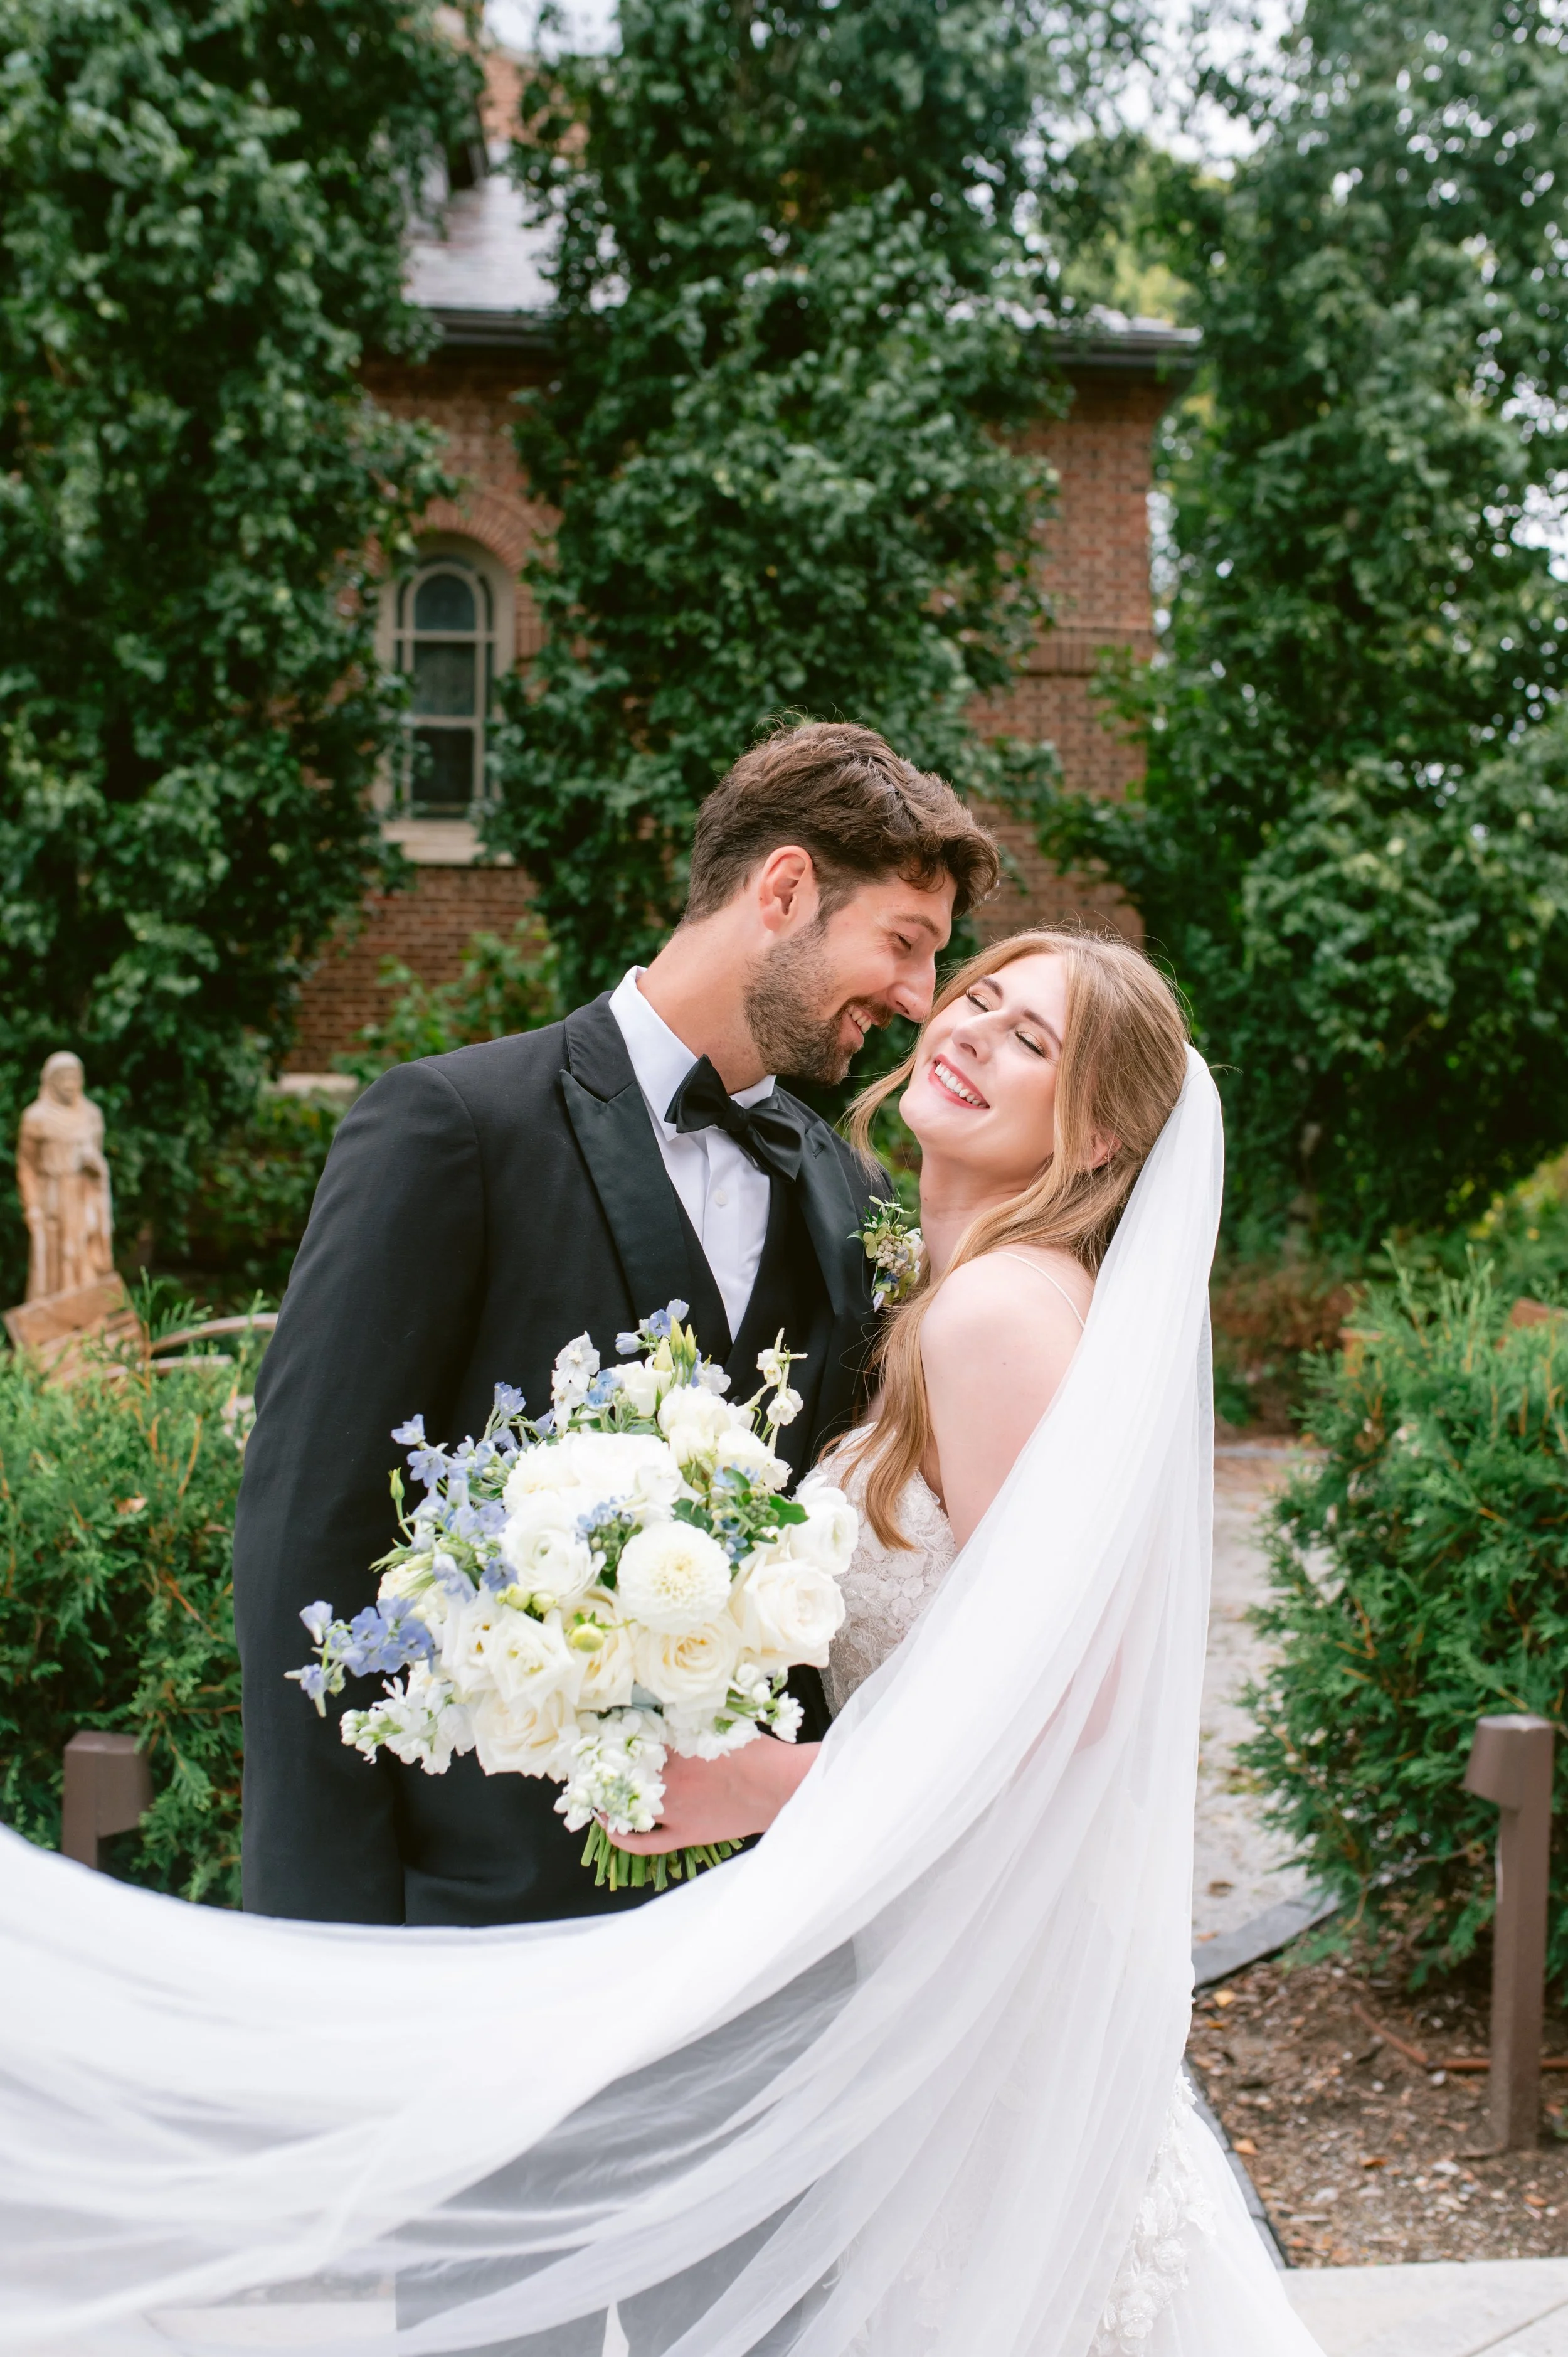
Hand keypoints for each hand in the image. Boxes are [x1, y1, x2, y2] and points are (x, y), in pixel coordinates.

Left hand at [609, 1737, 819, 1855]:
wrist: (780, 1787)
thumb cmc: (758, 1751)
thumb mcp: (723, 1721)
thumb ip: (693, 1716)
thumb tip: (671, 1701)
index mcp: (677, 1749)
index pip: (632, 1740)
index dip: (613, 1735)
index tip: (600, 1729)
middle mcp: (669, 1781)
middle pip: (622, 1773)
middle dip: (604, 1766)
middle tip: (591, 1759)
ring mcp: (674, 1812)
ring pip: (626, 1808)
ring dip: (608, 1798)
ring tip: (596, 1790)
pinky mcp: (684, 1834)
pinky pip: (644, 1844)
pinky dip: (622, 1838)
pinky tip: (609, 1827)